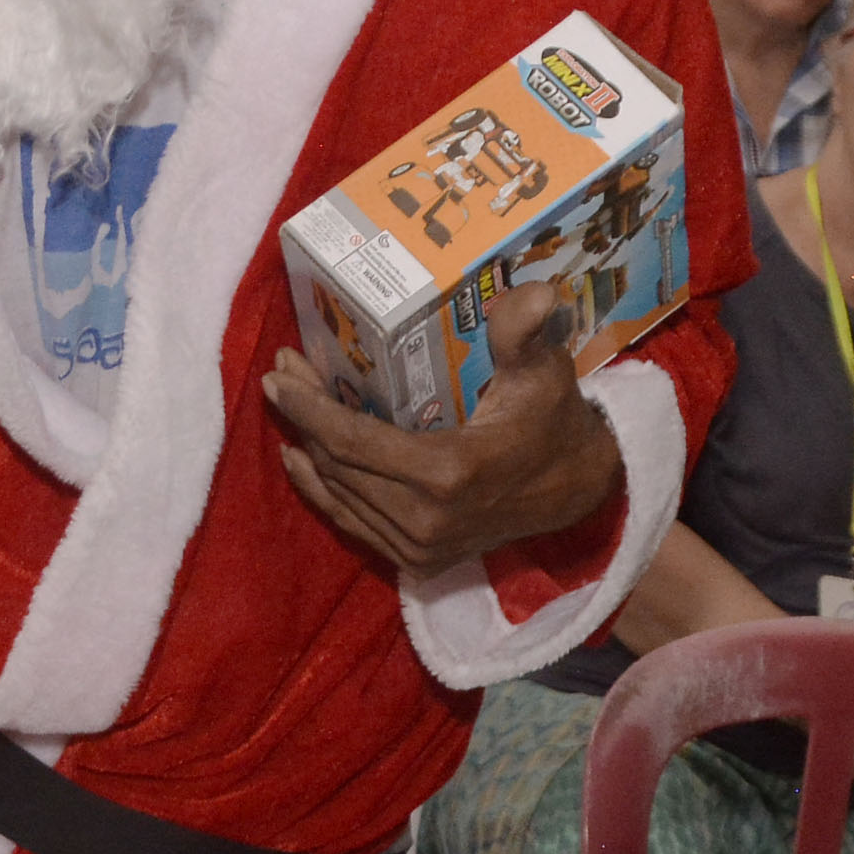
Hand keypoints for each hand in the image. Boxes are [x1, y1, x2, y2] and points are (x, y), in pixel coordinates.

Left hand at [262, 282, 624, 574]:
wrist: (575, 490)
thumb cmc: (553, 419)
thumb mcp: (545, 370)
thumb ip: (525, 332)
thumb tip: (536, 292)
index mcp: (448, 473)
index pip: (354, 442)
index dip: (309, 408)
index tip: (278, 375)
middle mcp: (425, 519)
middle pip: (338, 464)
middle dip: (302, 415)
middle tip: (284, 370)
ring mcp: (419, 546)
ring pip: (338, 494)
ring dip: (307, 448)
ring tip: (290, 399)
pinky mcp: (418, 561)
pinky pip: (353, 524)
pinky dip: (322, 490)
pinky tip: (300, 458)